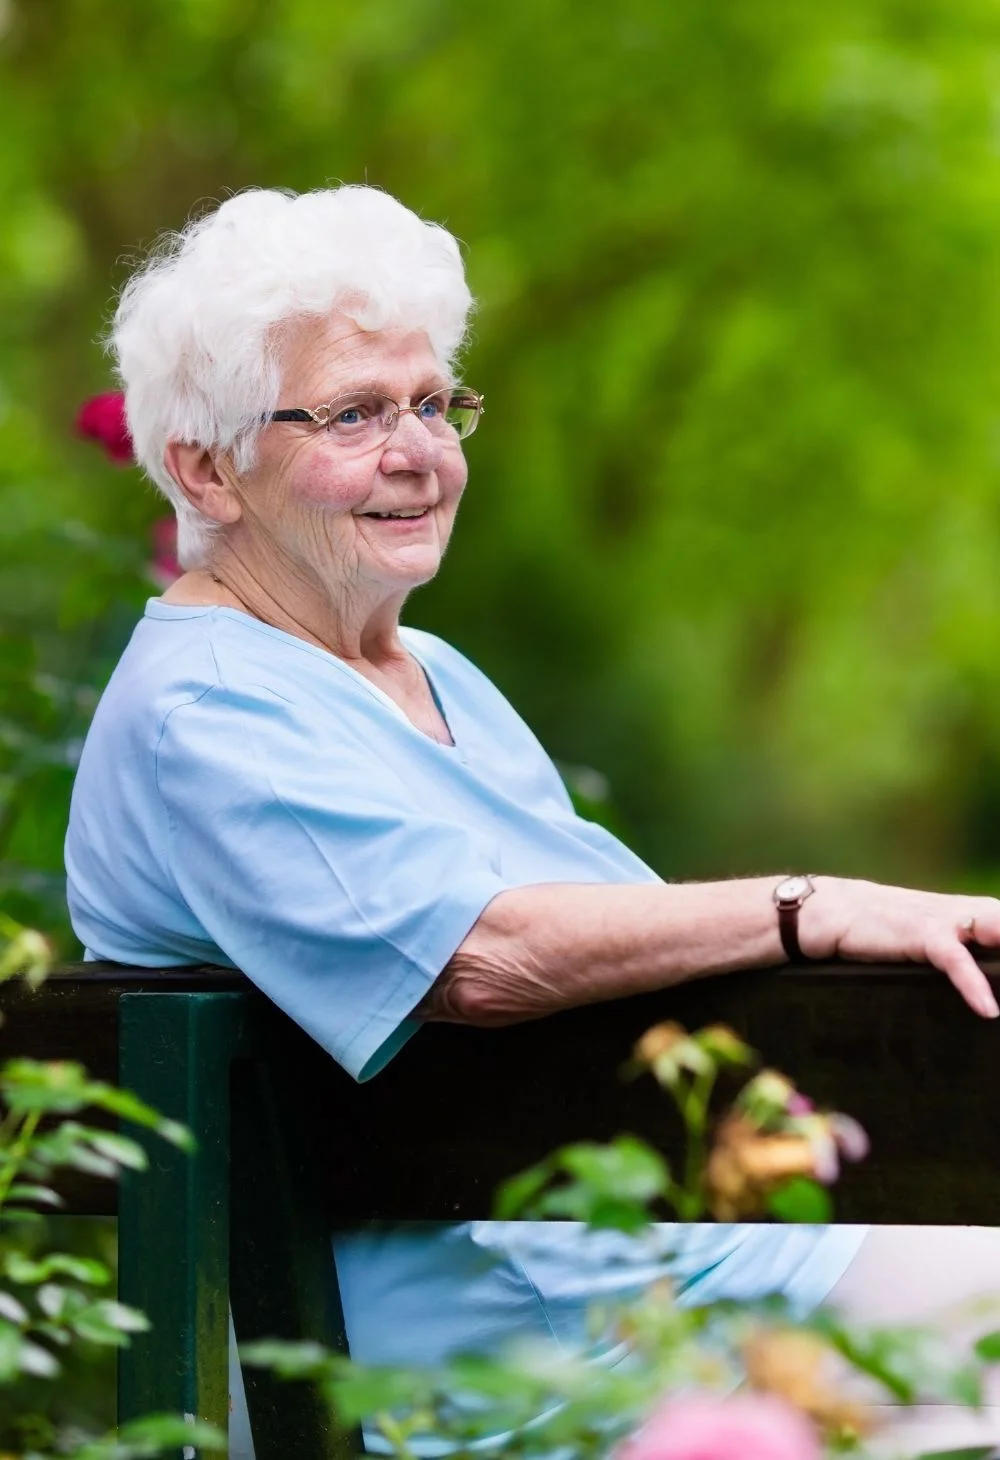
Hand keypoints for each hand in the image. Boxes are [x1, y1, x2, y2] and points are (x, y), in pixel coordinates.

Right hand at [799, 878, 999, 1017]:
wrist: (830, 911)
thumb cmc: (883, 934)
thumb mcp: (933, 943)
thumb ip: (965, 955)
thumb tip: (988, 989)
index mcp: (978, 916)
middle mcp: (970, 914)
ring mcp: (945, 921)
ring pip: (999, 933)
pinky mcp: (917, 932)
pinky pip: (952, 958)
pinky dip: (971, 982)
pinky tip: (986, 1009)